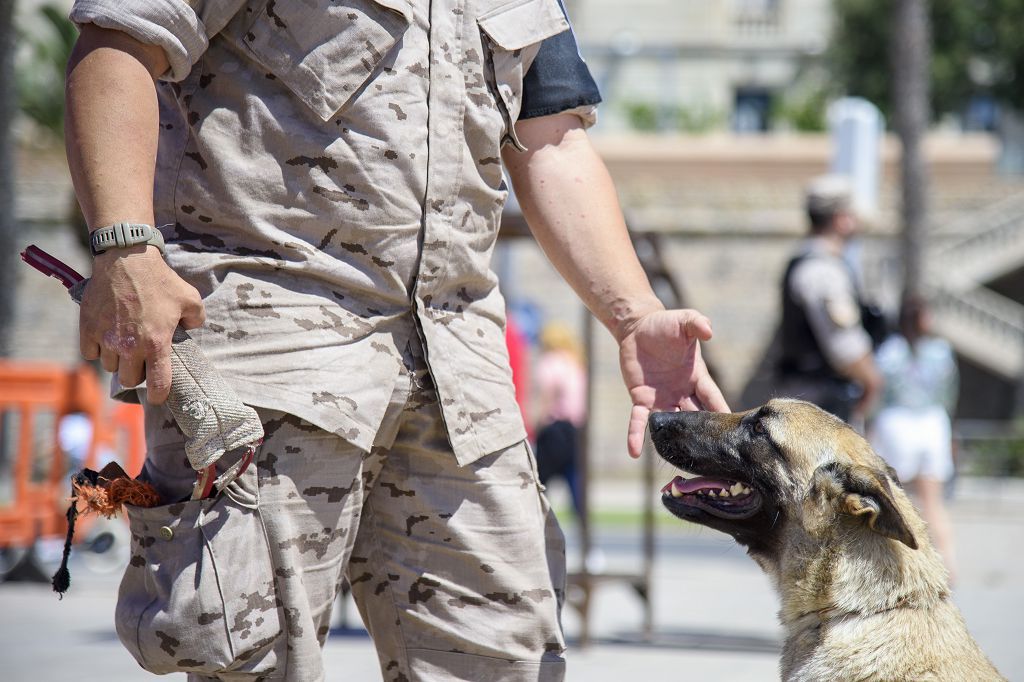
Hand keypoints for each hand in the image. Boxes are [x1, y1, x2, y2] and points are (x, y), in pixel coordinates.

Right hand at [79, 246, 204, 403]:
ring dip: (117, 360)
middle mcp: (129, 347)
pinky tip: (106, 337)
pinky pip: (90, 353)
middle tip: (141, 360)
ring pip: (110, 367)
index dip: (159, 395)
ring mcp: (106, 339)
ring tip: (124, 345)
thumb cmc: (160, 280)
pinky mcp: (87, 330)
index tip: (158, 396)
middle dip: (136, 373)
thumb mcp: (190, 299)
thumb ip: (197, 319)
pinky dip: (97, 349)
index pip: (158, 384)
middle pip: (130, 379)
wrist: (126, 259)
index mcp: (156, 344)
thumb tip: (193, 328)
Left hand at [618, 309, 728, 457]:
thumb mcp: (684, 321)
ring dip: (673, 441)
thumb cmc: (666, 325)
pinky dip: (636, 435)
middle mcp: (682, 393)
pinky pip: (639, 420)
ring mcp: (662, 399)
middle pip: (695, 419)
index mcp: (697, 378)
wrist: (638, 328)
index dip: (723, 416)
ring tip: (677, 462)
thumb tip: (708, 330)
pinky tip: (634, 453)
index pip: (713, 400)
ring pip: (670, 425)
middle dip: (702, 437)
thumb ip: (696, 323)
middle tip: (711, 458)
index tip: (734, 435)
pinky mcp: (641, 399)